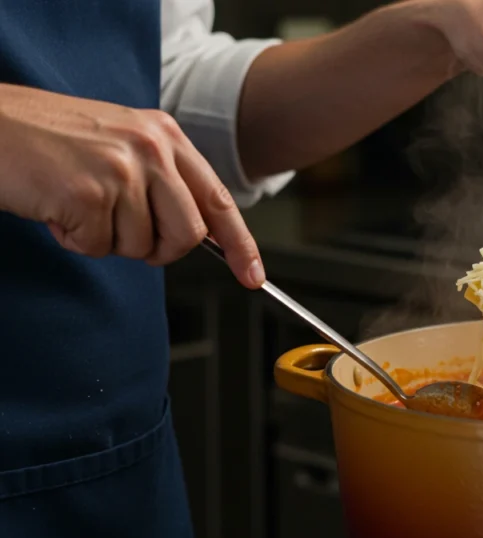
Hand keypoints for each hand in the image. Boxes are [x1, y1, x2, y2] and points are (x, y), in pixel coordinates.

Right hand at [0, 83, 263, 288]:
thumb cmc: (48, 138)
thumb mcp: (120, 143)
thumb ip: (162, 180)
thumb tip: (198, 231)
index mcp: (164, 135)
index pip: (218, 199)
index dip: (240, 244)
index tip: (252, 275)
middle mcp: (150, 148)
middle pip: (188, 234)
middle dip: (160, 249)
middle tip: (121, 231)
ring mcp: (120, 170)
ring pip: (141, 246)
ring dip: (107, 239)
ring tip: (79, 204)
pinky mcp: (88, 194)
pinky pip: (98, 247)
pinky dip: (75, 239)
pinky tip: (57, 207)